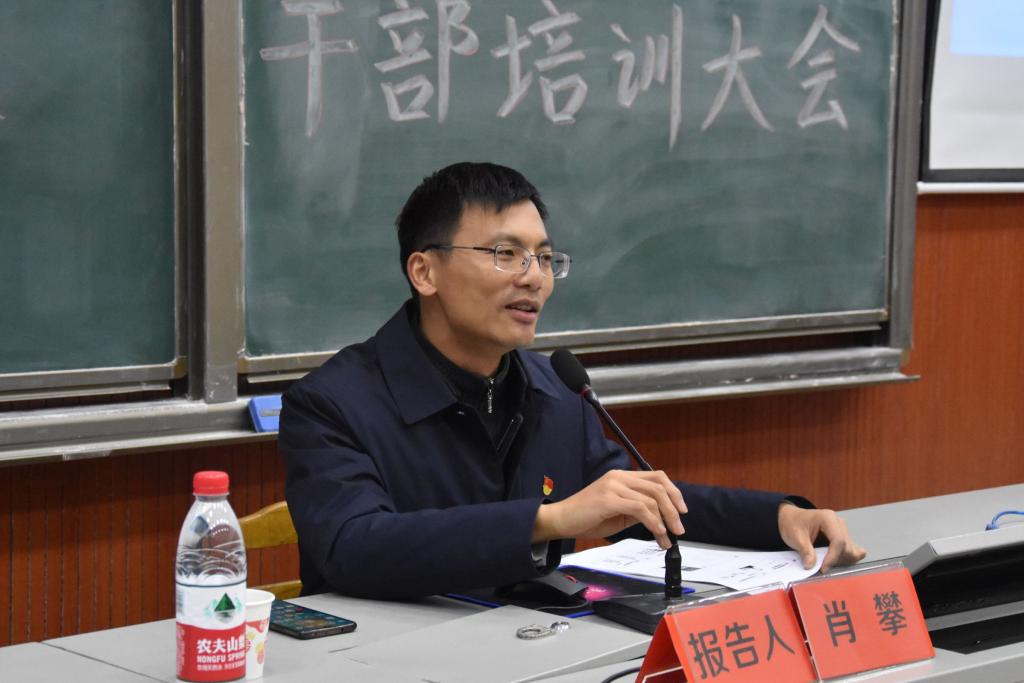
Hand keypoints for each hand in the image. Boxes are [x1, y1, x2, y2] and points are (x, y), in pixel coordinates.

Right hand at [533, 470, 686, 548]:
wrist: (561, 520)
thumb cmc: (587, 517)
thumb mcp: (618, 512)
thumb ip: (637, 510)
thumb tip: (659, 517)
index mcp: (622, 477)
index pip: (657, 477)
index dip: (674, 492)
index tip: (682, 511)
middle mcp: (619, 477)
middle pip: (658, 486)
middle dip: (673, 509)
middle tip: (679, 528)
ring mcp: (614, 486)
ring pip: (651, 498)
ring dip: (665, 520)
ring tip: (668, 537)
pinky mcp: (609, 499)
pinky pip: (639, 509)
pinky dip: (653, 522)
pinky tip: (657, 533)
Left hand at [778, 504, 866, 572]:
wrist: (792, 519)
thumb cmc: (793, 524)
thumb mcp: (795, 537)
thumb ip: (805, 551)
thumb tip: (811, 566)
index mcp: (828, 518)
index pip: (839, 541)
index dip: (832, 557)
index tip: (823, 568)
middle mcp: (839, 523)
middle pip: (847, 547)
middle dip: (835, 560)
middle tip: (820, 566)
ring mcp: (843, 530)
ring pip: (851, 551)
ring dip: (840, 560)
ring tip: (824, 561)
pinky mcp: (844, 538)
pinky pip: (853, 551)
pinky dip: (845, 559)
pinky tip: (834, 561)